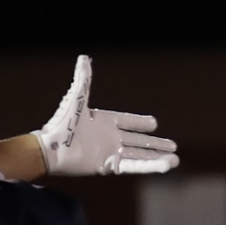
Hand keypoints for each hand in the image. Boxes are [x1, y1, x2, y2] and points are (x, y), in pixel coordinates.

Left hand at [34, 56, 179, 175]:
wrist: (50, 150)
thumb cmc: (61, 124)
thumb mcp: (77, 99)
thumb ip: (84, 80)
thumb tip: (84, 57)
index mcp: (103, 122)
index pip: (127, 122)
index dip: (140, 123)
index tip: (154, 124)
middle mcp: (108, 138)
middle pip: (137, 141)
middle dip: (155, 144)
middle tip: (172, 146)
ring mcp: (108, 153)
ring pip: (139, 155)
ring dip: (157, 156)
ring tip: (174, 160)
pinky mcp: (107, 166)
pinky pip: (134, 166)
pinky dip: (150, 166)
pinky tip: (165, 166)